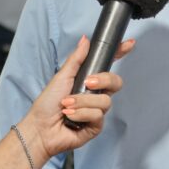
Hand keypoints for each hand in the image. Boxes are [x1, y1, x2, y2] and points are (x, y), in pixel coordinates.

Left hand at [16, 35, 134, 161]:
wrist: (40, 128)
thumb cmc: (47, 103)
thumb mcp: (61, 76)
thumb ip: (76, 59)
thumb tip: (85, 39)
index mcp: (89, 80)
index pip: (108, 65)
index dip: (120, 53)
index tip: (129, 43)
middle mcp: (95, 94)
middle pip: (116, 82)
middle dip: (104, 80)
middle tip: (88, 82)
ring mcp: (97, 110)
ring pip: (105, 101)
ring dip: (82, 101)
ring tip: (67, 104)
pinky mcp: (96, 126)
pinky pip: (97, 116)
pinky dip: (81, 114)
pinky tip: (70, 116)